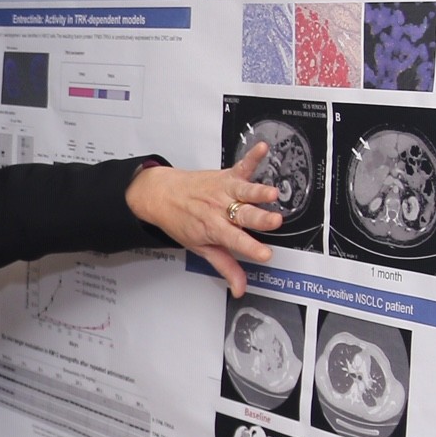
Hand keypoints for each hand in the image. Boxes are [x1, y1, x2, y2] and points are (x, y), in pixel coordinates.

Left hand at [125, 145, 283, 295]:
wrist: (160, 195)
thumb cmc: (181, 221)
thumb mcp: (201, 247)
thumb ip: (224, 266)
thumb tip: (239, 288)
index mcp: (216, 229)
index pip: (237, 241)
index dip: (252, 249)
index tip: (266, 255)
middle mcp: (221, 209)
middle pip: (245, 216)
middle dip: (261, 219)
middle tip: (275, 222)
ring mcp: (224, 191)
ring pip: (245, 192)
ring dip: (259, 192)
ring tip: (272, 193)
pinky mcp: (227, 176)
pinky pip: (242, 165)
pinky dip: (253, 156)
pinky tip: (263, 148)